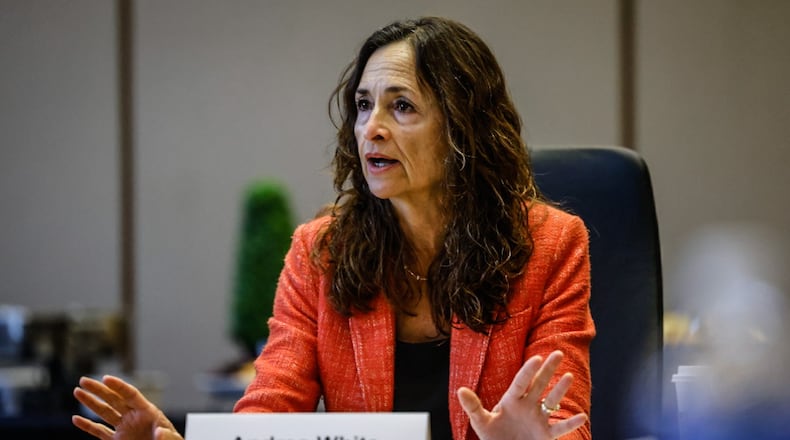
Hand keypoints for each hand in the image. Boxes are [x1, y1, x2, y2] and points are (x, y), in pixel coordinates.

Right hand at [72, 375, 182, 439]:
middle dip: (99, 390)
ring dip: (91, 403)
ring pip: (104, 413)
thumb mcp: (172, 438)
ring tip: (77, 391)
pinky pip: (100, 432)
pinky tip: (76, 419)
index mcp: (148, 412)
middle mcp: (134, 418)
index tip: (105, 378)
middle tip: (84, 380)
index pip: (131, 394)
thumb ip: (166, 434)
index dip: (118, 386)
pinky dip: (88, 426)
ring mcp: (125, 429)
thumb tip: (160, 432)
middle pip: (114, 399)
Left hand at [457, 350, 586, 439]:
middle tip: (558, 353)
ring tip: (569, 375)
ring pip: (551, 401)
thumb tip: (460, 390)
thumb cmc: (492, 437)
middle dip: (548, 369)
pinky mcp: (545, 435)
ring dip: (560, 389)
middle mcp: (527, 406)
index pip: (520, 383)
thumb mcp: (481, 423)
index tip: (536, 358)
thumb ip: (473, 407)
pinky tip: (582, 416)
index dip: (528, 371)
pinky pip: (560, 428)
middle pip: (539, 384)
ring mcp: (538, 419)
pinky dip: (570, 423)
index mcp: (511, 401)